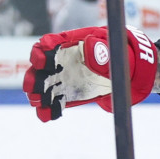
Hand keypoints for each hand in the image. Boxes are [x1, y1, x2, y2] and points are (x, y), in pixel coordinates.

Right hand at [23, 25, 156, 120]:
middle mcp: (62, 60)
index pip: (51, 42)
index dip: (43, 48)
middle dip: (33, 75)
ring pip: (42, 85)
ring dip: (37, 93)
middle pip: (40, 66)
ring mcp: (63, 78)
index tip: (42, 56)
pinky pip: (54, 103)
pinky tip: (46, 115)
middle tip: (32, 85)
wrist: (127, 71)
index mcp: (71, 43)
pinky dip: (48, 110)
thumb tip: (88, 46)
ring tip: (37, 101)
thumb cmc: (119, 54)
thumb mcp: (114, 50)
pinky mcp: (68, 95)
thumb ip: (102, 50)